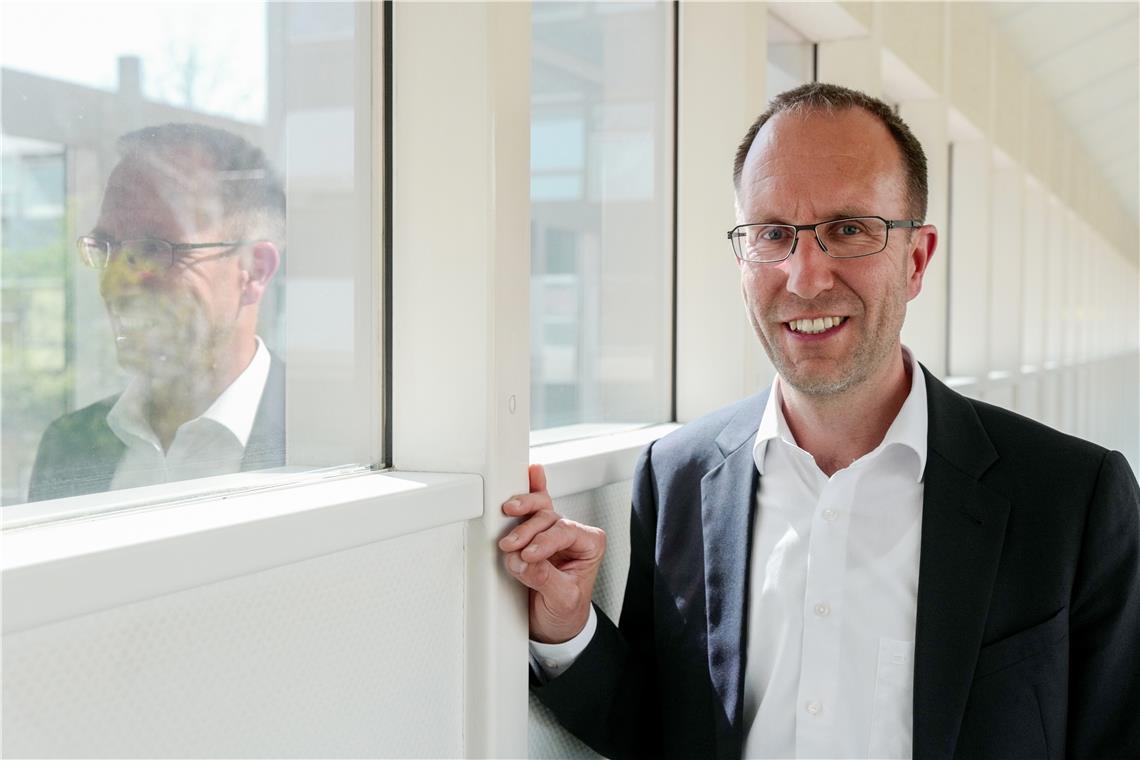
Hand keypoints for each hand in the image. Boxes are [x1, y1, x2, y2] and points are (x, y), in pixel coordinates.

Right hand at [499, 464, 605, 643]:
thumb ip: (546, 580)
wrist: (555, 625)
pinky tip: (532, 472)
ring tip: (507, 517)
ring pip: (539, 508)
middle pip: (550, 517)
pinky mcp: (534, 533)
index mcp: (589, 545)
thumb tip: (523, 561)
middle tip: (513, 547)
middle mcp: (572, 534)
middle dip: (528, 530)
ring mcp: (552, 531)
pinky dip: (533, 487)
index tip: (529, 555)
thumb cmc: (566, 612)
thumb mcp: (562, 600)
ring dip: (521, 511)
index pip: (566, 532)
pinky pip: (536, 503)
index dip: (545, 541)